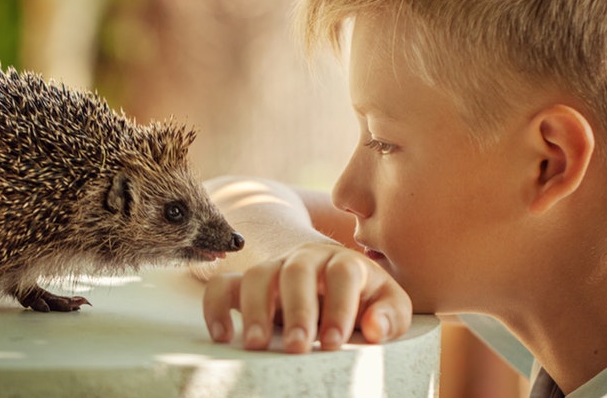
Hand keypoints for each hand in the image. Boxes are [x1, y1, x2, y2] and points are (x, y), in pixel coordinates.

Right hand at [202, 242, 411, 353]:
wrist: (334, 281)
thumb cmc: (364, 299)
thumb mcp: (388, 305)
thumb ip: (390, 315)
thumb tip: (374, 328)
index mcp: (346, 263)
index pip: (343, 274)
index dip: (339, 306)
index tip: (334, 342)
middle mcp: (307, 259)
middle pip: (296, 272)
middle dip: (296, 310)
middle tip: (298, 348)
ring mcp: (274, 268)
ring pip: (258, 274)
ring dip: (255, 309)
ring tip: (258, 345)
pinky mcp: (248, 283)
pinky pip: (223, 284)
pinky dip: (216, 306)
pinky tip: (222, 336)